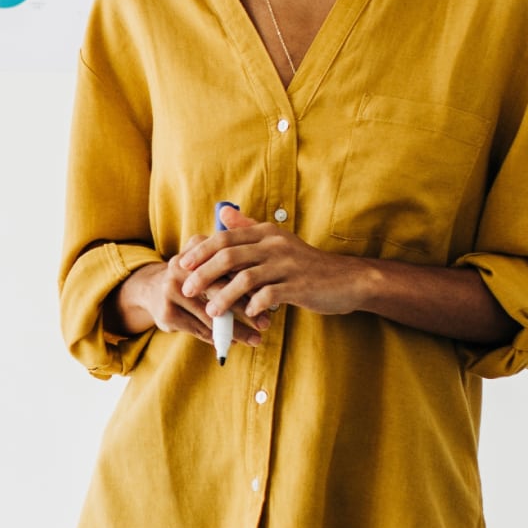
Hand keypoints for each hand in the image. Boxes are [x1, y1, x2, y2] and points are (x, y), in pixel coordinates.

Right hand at [114, 254, 263, 347]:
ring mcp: (171, 290)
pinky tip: (233, 342)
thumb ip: (234, 263)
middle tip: (266, 323)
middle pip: (220, 291)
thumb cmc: (194, 277)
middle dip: (246, 309)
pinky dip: (218, 337)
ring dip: (236, 331)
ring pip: (211, 316)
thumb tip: (269, 280)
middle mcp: (181, 267)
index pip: (229, 266)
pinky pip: (199, 329)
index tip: (271, 297)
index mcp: (196, 247)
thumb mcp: (209, 261)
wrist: (151, 288)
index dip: (252, 283)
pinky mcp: (167, 313)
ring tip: (255, 339)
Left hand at [177, 210, 366, 324]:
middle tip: (186, 288)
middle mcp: (274, 245)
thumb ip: (250, 228)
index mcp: (266, 233)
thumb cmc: (305, 264)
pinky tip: (244, 315)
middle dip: (203, 273)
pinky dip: (252, 306)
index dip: (200, 251)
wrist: (345, 279)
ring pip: (245, 278)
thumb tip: (223, 212)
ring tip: (210, 311)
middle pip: (229, 256)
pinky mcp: (298, 285)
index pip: (224, 238)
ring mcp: (287, 265)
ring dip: (223, 296)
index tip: (182, 264)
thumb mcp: (277, 241)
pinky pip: (268, 295)